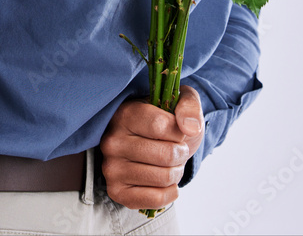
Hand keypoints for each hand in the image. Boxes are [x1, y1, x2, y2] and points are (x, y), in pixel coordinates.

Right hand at [98, 84, 203, 210]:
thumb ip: (188, 106)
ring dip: (176, 172)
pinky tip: (165, 181)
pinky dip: (170, 192)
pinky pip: (156, 199)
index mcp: (124, 114)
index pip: (161, 126)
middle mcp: (112, 141)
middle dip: (181, 154)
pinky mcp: (116, 191)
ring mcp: (112, 168)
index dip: (179, 132)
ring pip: (163, 178)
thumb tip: (190, 128)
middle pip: (166, 155)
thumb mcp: (180, 102)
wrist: (152, 144)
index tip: (177, 131)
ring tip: (170, 163)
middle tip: (177, 150)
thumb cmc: (166, 121)